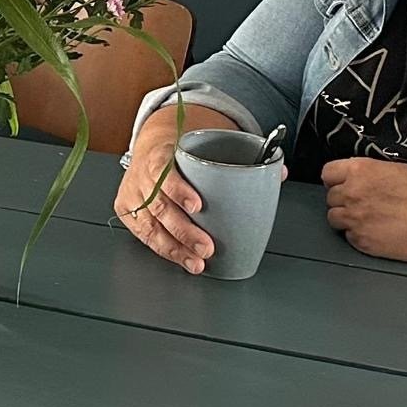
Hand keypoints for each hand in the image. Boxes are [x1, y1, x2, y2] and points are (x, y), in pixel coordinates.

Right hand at [113, 130, 289, 275]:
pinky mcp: (127, 212)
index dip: (179, 189)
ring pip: (150, 227)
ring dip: (175, 247)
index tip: (199, 205)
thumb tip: (279, 171)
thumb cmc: (183, 153)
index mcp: (160, 154)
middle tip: (207, 247)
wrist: (150, 148)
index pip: (164, 170)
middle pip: (159, 206)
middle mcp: (142, 176)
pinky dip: (165, 249)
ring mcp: (132, 196)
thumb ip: (241, 156)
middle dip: (184, 230)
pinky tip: (182, 259)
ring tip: (197, 262)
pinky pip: (144, 235)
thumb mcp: (204, 144)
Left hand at [321, 157, 406, 263]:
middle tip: (361, 201)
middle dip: (343, 199)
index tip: (342, 182)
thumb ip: (372, 172)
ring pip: (334, 219)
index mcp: (362, 171)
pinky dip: (358, 235)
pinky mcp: (364, 243)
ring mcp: (357, 220)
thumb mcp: (399, 168)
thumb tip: (362, 177)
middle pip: (330, 197)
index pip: (328, 172)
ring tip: (366, 218)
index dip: (336, 178)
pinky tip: (376, 230)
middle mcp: (354, 194)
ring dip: (346, 218)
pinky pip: (349, 238)